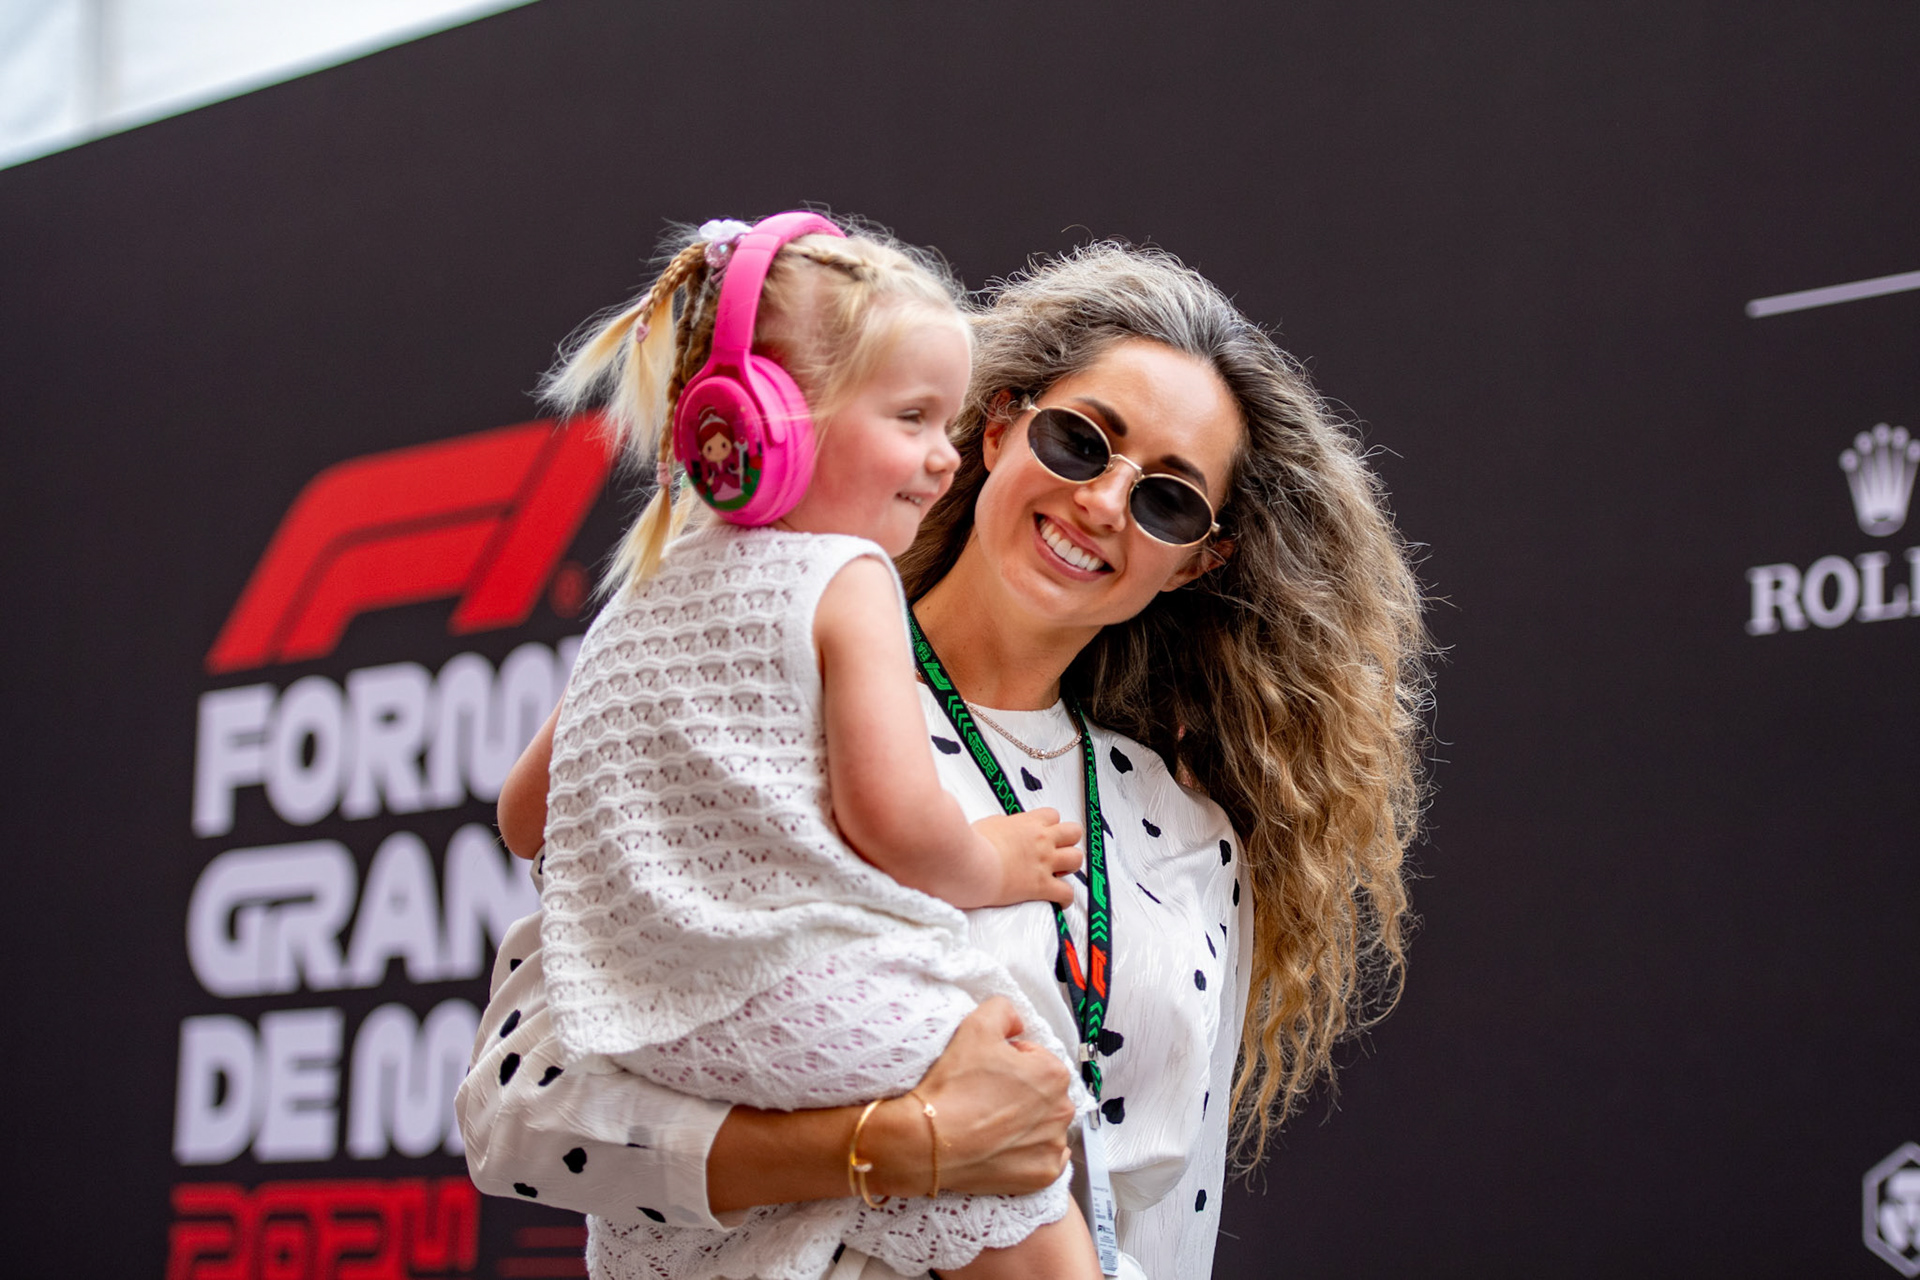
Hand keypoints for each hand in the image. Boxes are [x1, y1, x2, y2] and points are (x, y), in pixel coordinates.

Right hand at [879, 997, 1075, 1196]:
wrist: (927, 1141)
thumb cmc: (953, 1085)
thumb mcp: (975, 1025)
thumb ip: (1004, 1010)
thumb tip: (1016, 1022)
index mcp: (1053, 1073)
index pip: (1035, 1059)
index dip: (1008, 1062)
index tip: (987, 1072)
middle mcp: (1062, 1110)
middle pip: (1043, 1093)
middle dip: (1021, 1093)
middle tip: (985, 1098)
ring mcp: (1053, 1146)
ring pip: (1044, 1126)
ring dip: (1025, 1124)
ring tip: (990, 1124)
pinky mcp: (1042, 1176)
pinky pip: (1045, 1159)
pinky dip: (1029, 1154)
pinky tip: (1003, 1147)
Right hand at [973, 809, 1081, 907]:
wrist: (971, 864)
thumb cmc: (972, 845)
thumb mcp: (988, 823)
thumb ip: (1002, 824)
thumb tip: (1002, 827)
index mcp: (1027, 823)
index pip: (1052, 815)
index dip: (1051, 825)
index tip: (1046, 833)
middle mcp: (1040, 840)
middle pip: (1073, 833)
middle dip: (1069, 841)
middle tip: (1059, 850)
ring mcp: (1044, 862)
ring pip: (1076, 859)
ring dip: (1070, 866)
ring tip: (1061, 872)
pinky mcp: (1041, 885)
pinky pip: (1066, 893)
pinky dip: (1065, 898)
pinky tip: (1060, 900)